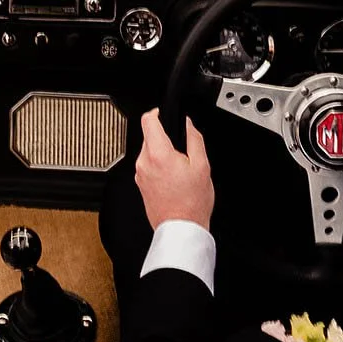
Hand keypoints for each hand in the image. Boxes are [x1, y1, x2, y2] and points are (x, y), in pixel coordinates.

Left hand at [135, 109, 213, 229]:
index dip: (157, 113)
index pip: (148, 120)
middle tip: (181, 150)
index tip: (163, 114)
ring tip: (179, 169)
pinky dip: (158, 166)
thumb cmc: (192, 203)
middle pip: (149, 136)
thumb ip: (194, 139)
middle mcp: (144, 163)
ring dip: (162, 153)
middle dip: (164, 138)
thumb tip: (188, 124)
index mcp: (158, 154)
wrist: (181, 228)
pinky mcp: (140, 184)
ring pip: (149, 152)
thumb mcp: (202, 166)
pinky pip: (148, 166)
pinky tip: (173, 179)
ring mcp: (140, 174)